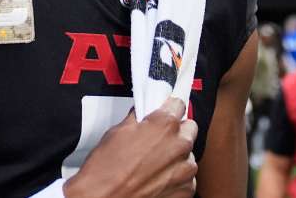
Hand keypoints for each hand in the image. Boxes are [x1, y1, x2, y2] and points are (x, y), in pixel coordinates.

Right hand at [64, 98, 197, 197]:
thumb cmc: (106, 170)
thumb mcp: (117, 132)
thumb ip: (138, 119)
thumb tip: (142, 115)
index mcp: (165, 125)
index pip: (179, 105)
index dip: (169, 109)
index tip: (166, 112)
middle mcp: (180, 146)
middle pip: (189, 129)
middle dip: (175, 132)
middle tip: (157, 139)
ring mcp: (185, 170)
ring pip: (189, 155)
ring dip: (176, 157)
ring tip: (154, 164)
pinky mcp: (185, 191)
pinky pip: (187, 178)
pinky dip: (175, 178)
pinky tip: (157, 179)